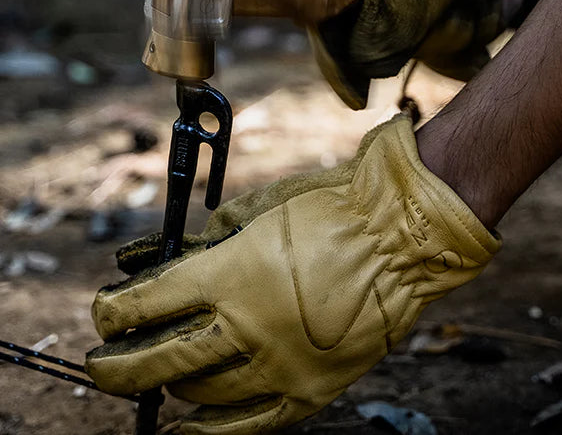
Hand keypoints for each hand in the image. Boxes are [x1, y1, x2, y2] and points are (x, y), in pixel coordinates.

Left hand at [87, 116, 499, 433]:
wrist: (398, 235)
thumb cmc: (327, 210)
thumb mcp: (255, 211)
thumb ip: (205, 243)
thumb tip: (161, 265)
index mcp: (230, 275)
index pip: (146, 305)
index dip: (113, 311)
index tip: (103, 313)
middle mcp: (247, 326)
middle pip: (158, 362)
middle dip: (117, 367)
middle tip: (102, 365)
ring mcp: (279, 365)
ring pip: (199, 395)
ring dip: (169, 386)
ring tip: (162, 375)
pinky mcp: (309, 389)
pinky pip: (249, 425)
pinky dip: (211, 427)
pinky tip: (190, 421)